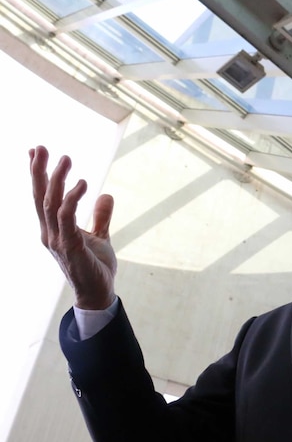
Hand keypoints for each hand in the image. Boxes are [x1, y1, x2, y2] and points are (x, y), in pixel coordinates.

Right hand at [31, 145, 116, 309]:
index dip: (37, 174)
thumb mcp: (100, 237)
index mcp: (53, 229)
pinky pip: (67, 218)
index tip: (35, 150)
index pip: (41, 197)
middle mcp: (50, 233)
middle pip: (39, 197)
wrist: (99, 294)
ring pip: (51, 204)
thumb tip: (105, 195)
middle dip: (38, 171)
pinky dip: (72, 199)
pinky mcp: (70, 247)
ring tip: (66, 159)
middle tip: (41, 147)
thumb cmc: (95, 266)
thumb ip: (100, 216)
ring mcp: (57, 240)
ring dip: (57, 180)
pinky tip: (83, 183)